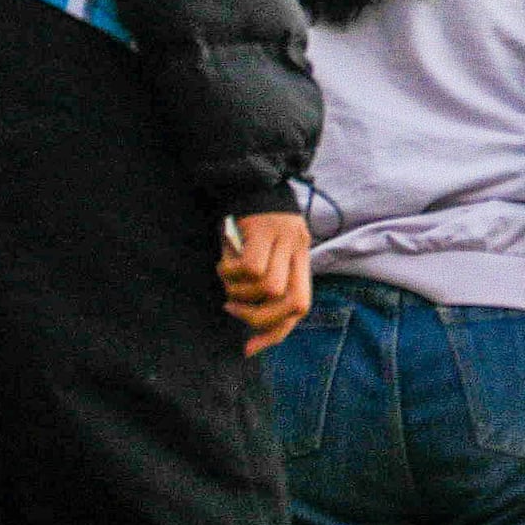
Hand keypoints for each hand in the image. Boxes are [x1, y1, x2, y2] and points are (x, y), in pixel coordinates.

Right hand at [222, 213, 312, 353]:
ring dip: (240, 293)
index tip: (249, 347)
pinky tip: (223, 264)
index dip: (276, 332)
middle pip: (292, 303)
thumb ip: (264, 280)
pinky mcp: (263, 229)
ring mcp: (284, 238)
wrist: (246, 177)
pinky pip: (251, 267)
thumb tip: (246, 322)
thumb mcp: (263, 251)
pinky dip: (232, 274)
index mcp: (301, 257)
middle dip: (259, 318)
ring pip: (270, 287)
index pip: (300, 306)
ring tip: (226, 279)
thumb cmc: (249, 221)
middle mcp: (298, 248)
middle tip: (232, 309)